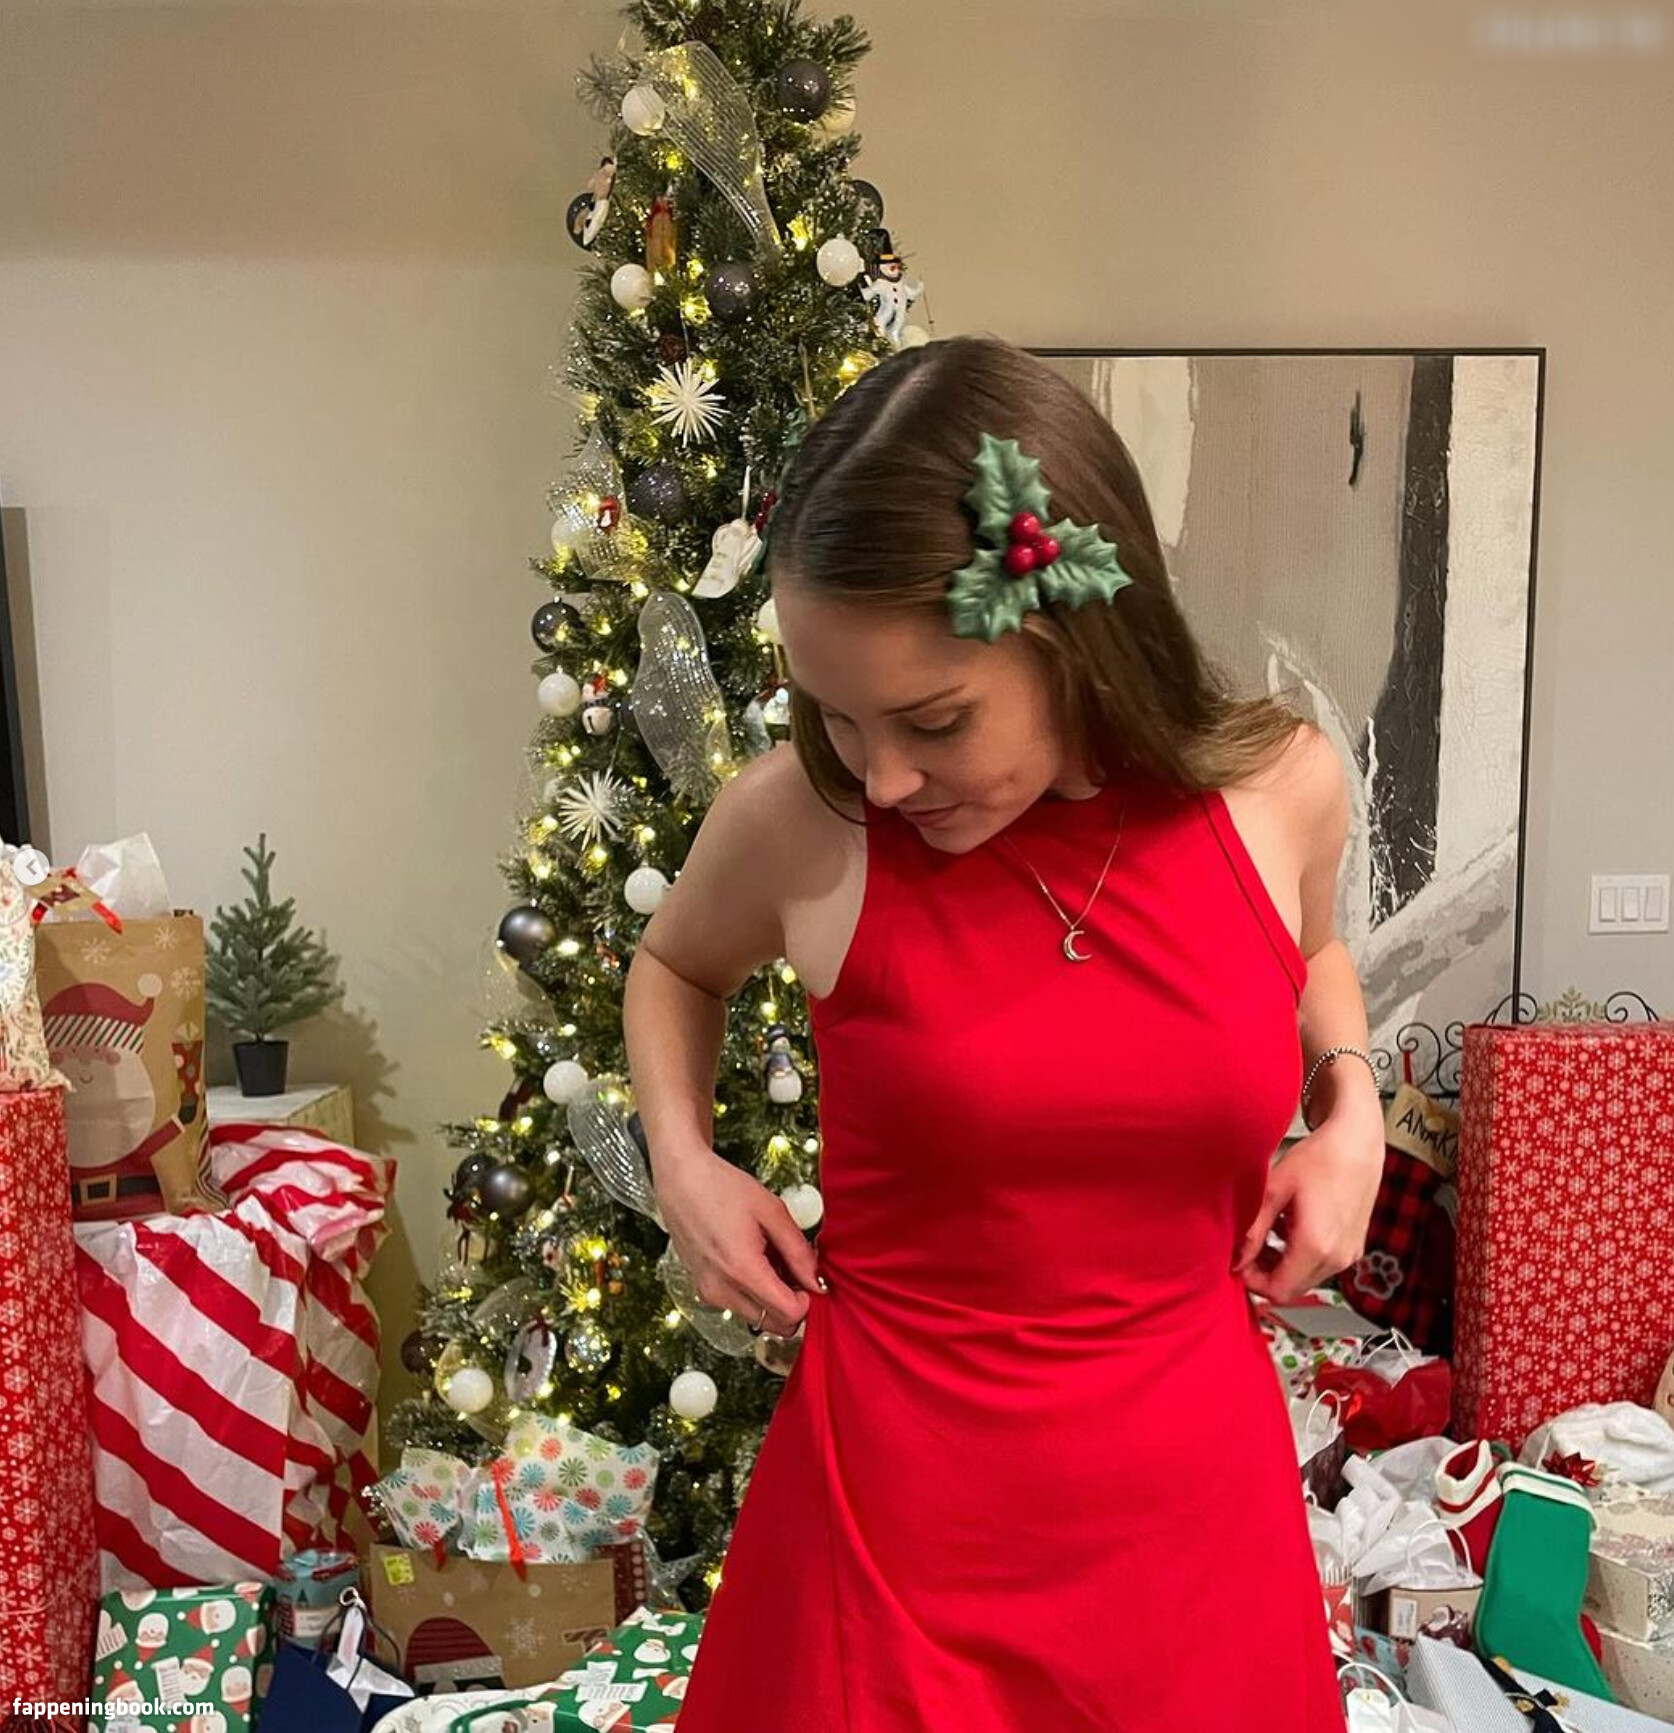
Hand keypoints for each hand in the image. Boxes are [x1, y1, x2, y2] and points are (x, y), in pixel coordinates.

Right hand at [651, 1144, 822, 1336]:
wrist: (681, 1179)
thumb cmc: (723, 1188)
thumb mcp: (771, 1211)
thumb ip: (798, 1251)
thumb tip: (816, 1282)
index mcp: (741, 1269)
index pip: (788, 1314)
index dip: (808, 1300)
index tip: (809, 1277)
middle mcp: (721, 1290)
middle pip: (774, 1324)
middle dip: (792, 1303)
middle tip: (795, 1270)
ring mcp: (708, 1293)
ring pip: (757, 1318)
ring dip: (772, 1299)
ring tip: (771, 1260)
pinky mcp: (702, 1289)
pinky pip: (739, 1305)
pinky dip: (753, 1293)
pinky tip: (752, 1261)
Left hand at [1232, 1111, 1384, 1303]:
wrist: (1357, 1143)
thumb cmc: (1318, 1160)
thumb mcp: (1274, 1191)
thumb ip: (1253, 1230)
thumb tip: (1236, 1260)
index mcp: (1316, 1247)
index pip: (1279, 1290)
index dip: (1253, 1282)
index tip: (1238, 1261)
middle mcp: (1337, 1258)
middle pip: (1292, 1288)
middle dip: (1266, 1273)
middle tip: (1248, 1246)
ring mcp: (1349, 1254)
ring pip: (1307, 1278)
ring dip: (1282, 1264)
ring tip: (1268, 1232)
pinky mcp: (1355, 1246)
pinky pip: (1322, 1265)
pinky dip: (1301, 1256)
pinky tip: (1290, 1227)